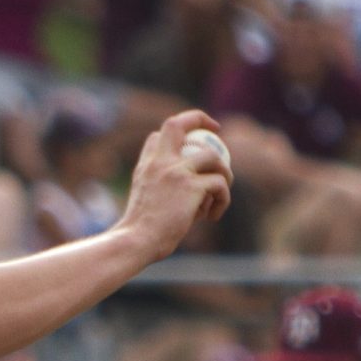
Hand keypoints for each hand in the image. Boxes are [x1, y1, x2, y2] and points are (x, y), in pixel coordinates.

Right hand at [119, 110, 230, 263]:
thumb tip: (188, 196)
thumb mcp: (142, 204)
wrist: (136, 242)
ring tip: (220, 194)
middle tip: (217, 130)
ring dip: (224, 173)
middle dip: (200, 119)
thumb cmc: (138, 233)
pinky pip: (219, 183)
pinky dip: (222, 199)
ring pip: (212, 155)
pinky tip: (212, 216)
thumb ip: (159, 190)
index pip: (158, 136)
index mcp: (145, 166)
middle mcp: (160, 162)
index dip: (176, 135)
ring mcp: (176, 172)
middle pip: (177, 123)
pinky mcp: (192, 187)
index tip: (189, 142)